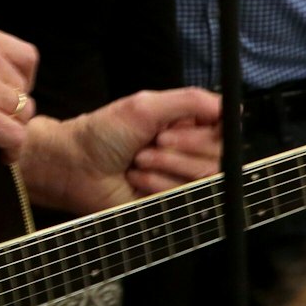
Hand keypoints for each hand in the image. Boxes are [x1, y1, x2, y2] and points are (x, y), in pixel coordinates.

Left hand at [20, 88, 221, 213]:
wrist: (74, 166)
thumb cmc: (102, 133)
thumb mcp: (145, 106)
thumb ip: (190, 101)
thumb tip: (231, 108)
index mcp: (185, 127)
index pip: (225, 132)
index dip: (204, 134)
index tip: (173, 131)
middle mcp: (188, 154)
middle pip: (219, 158)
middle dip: (179, 150)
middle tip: (150, 144)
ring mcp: (180, 180)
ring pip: (204, 179)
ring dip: (165, 166)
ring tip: (137, 161)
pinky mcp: (171, 204)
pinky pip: (185, 198)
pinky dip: (158, 185)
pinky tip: (135, 180)